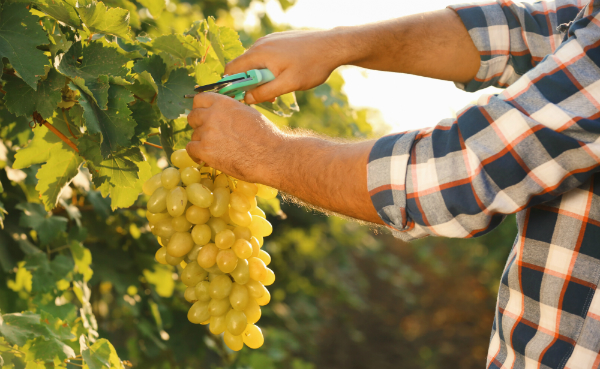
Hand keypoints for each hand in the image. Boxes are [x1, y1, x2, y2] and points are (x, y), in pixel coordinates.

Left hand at [185, 93, 285, 185]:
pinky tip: (204, 158)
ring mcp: (207, 132)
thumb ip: (230, 111)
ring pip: (194, 135)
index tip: (203, 115)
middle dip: (199, 125)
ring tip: (215, 149)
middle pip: (193, 117)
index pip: (199, 99)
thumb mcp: (247, 113)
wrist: (270, 156)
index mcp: (223, 103)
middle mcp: (212, 115)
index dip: (200, 108)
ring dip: (201, 142)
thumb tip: (221, 113)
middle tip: (209, 134)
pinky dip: (196, 154)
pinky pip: (190, 149)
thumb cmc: (265, 136)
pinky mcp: (205, 150)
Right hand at [224, 30, 349, 103]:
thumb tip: (246, 99)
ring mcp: (269, 40)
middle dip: (250, 84)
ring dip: (261, 78)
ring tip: (280, 87)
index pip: (232, 69)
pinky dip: (269, 69)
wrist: (332, 46)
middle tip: (267, 97)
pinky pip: (265, 57)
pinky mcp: (278, 41)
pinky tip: (285, 76)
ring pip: (255, 63)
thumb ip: (265, 92)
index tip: (240, 99)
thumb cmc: (312, 65)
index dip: (231, 85)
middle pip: (243, 67)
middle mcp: (260, 44)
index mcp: (259, 53)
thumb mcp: (288, 84)